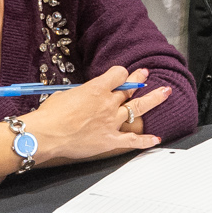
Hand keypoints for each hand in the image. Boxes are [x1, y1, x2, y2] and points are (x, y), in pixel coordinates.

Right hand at [24, 64, 175, 165]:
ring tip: (164, 93)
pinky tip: (156, 138)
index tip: (120, 74)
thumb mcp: (65, 94)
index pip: (118, 74)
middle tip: (145, 75)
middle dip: (139, 80)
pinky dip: (145, 140)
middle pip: (130, 88)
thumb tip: (84, 96)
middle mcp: (108, 103)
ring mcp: (112, 122)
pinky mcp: (111, 139)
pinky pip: (132, 140)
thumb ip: (81, 93)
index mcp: (97, 89)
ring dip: (153, 100)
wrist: (47, 135)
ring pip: (138, 108)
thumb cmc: (51, 115)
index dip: (120, 73)